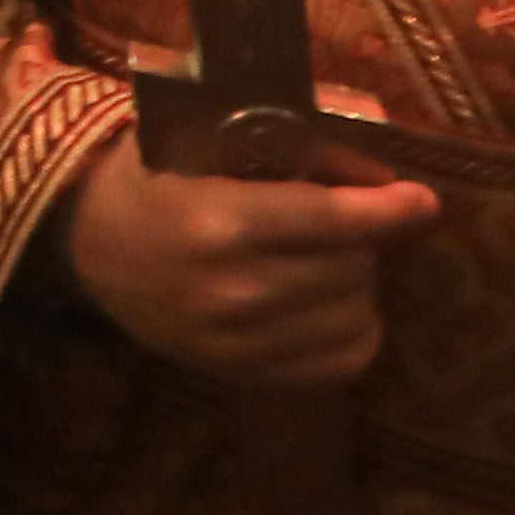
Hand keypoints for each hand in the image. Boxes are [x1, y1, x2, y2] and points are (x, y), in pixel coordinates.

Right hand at [59, 131, 440, 390]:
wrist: (92, 246)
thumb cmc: (153, 177)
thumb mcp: (200, 140)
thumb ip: (278, 146)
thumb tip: (368, 160)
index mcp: (222, 222)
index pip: (332, 220)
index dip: (389, 210)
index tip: (423, 201)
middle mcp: (235, 291)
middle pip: (351, 268)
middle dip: (366, 238)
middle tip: (352, 219)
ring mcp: (239, 342)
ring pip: (353, 317)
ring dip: (360, 285)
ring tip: (337, 260)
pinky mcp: (243, 374)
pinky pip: (338, 364)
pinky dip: (354, 333)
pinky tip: (335, 306)